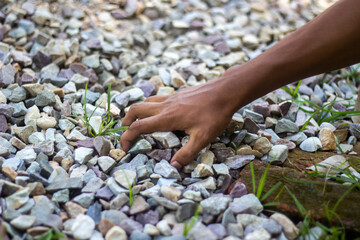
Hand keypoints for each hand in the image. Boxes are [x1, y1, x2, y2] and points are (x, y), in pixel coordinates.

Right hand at [120, 78, 236, 168]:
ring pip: (145, 102)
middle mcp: (164, 106)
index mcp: (167, 118)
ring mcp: (170, 98)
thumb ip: (187, 153)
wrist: (225, 91)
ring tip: (138, 123)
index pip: (138, 127)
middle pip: (135, 110)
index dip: (127, 137)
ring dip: (136, 112)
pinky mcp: (177, 94)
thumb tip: (174, 166)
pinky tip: (158, 114)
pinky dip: (149, 107)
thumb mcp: (203, 138)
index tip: (124, 148)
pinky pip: (156, 99)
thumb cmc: (215, 114)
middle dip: (126, 122)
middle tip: (126, 134)